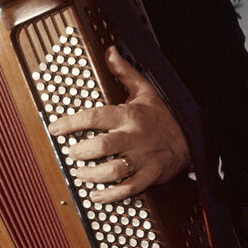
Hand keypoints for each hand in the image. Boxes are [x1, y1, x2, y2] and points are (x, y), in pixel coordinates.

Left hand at [47, 46, 190, 203]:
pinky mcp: (151, 175)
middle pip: (102, 146)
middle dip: (81, 152)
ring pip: (114, 170)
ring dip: (92, 175)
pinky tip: (95, 196)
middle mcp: (134, 136)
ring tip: (79, 174)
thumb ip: (124, 72)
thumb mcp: (145, 90)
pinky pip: (129, 188)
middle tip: (71, 153)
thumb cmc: (161, 115)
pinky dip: (110, 195)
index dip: (71, 123)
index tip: (54, 128)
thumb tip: (109, 51)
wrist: (193, 138)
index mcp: (128, 116)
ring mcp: (143, 157)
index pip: (95, 117)